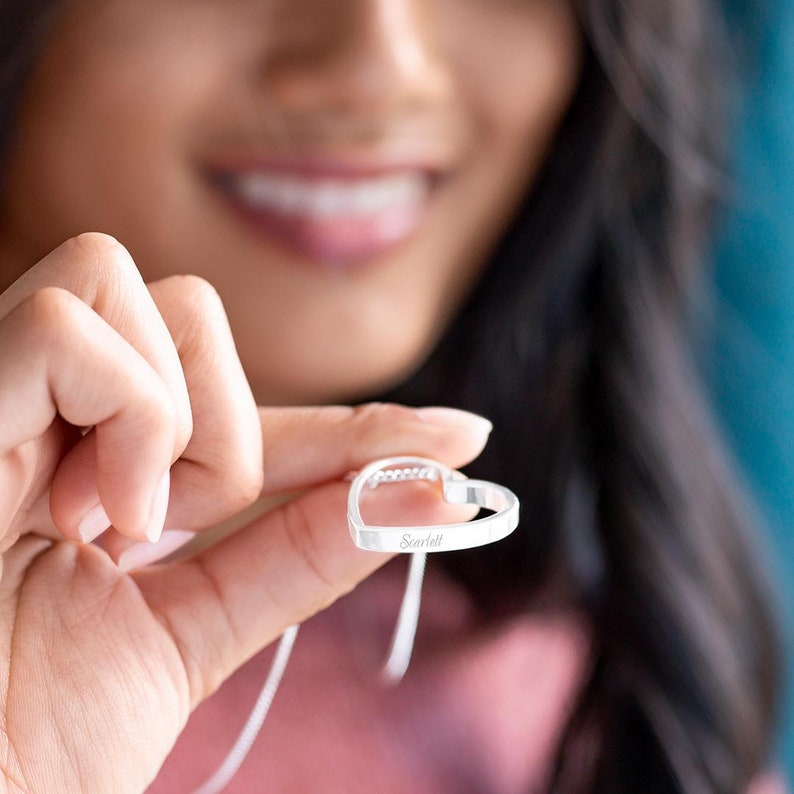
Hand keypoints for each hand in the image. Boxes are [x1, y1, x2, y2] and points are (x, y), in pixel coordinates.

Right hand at [0, 234, 490, 792]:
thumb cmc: (35, 741)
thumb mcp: (192, 632)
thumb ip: (297, 554)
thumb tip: (424, 493)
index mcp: (97, 466)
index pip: (248, 412)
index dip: (354, 423)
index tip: (461, 438)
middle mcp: (45, 412)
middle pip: (188, 309)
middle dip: (225, 422)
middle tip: (166, 524)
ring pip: (132, 285)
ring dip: (172, 415)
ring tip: (116, 521)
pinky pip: (67, 327)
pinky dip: (124, 414)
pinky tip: (85, 508)